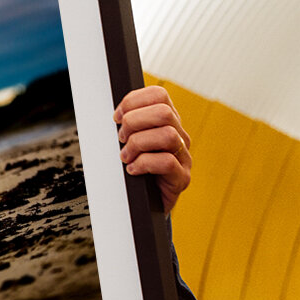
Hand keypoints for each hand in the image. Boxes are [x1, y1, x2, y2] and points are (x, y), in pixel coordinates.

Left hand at [114, 85, 191, 213]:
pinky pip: (167, 162)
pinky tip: (132, 170)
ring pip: (167, 135)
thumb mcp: (129, 142)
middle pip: (163, 112)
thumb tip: (115, 115)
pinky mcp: (182, 178)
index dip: (134, 101)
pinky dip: (143, 164)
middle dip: (134, 122)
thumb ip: (127, 126)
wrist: (144, 205)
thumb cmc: (135, 170)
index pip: (159, 95)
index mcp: (167, 122)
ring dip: (138, 144)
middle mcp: (179, 136)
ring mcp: (184, 157)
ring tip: (126, 156)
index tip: (117, 117)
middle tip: (121, 138)